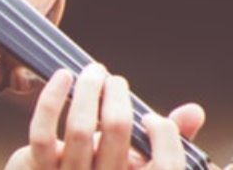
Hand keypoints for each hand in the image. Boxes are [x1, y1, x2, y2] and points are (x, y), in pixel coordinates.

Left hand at [4, 64, 232, 169]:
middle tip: (115, 82)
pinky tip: (63, 77)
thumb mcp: (139, 161)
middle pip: (118, 133)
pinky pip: (43, 134)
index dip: (166, 136)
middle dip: (118, 96)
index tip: (152, 117)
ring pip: (80, 129)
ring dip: (88, 90)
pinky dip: (51, 100)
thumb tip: (194, 111)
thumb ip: (169, 140)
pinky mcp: (39, 168)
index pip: (166, 165)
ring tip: (94, 72)